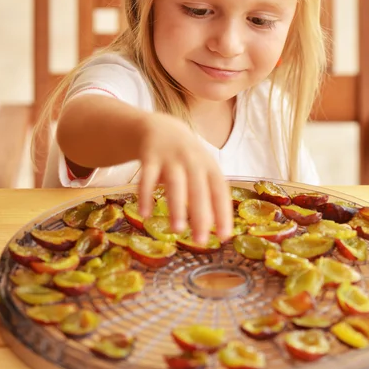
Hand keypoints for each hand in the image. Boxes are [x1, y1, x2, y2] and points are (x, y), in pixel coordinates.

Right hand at [136, 113, 232, 244]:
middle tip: (200, 241)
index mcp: (209, 166)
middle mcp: (192, 161)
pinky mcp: (150, 156)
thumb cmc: (187, 159)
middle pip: (198, 189)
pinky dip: (146, 195)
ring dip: (177, 206)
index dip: (223, 213)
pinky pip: (147, 177)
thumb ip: (208, 194)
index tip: (224, 236)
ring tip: (178, 230)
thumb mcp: (202, 170)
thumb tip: (216, 229)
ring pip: (175, 183)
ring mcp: (171, 157)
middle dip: (201, 215)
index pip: (220, 191)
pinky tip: (145, 214)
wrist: (161, 127)